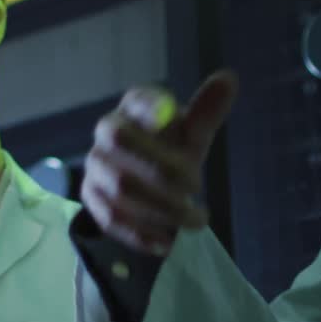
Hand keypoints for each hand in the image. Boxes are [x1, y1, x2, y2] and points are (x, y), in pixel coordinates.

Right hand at [81, 69, 238, 254]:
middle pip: (120, 140)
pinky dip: (141, 233)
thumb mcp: (191, 134)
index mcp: (135, 107)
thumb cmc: (169, 150)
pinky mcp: (91, 197)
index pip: (138, 100)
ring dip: (163, 207)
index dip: (150, 108)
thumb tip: (229, 79)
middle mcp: (107, 131)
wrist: (141, 182)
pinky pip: (111, 218)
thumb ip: (206, 111)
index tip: (171, 119)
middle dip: (163, 168)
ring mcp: (96, 165)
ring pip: (121, 186)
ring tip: (197, 221)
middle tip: (199, 188)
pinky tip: (168, 242)